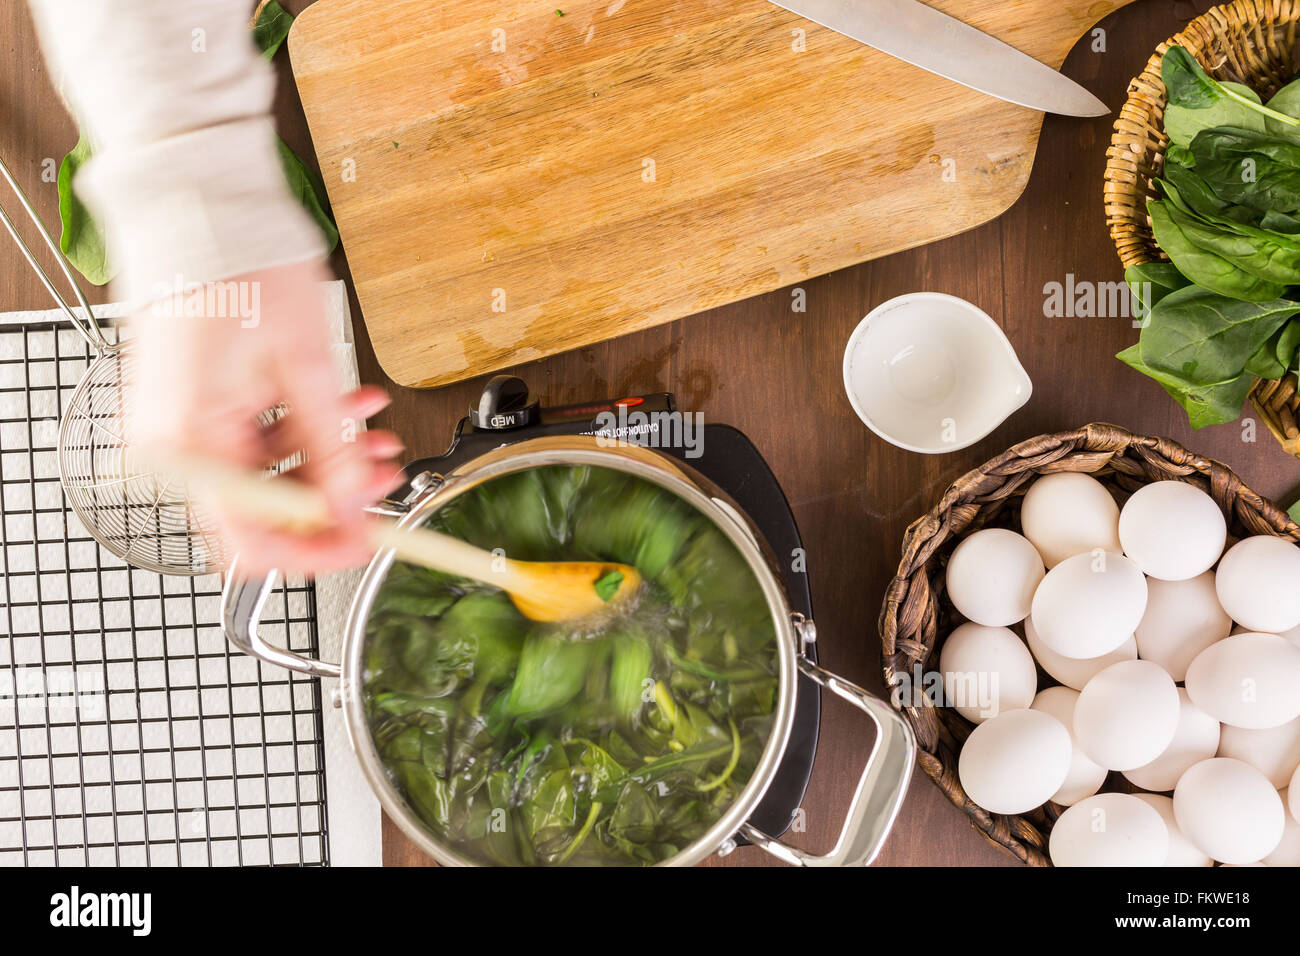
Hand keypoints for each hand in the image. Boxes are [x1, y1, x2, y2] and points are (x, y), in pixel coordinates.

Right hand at [126, 259, 402, 574]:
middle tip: (383, 482)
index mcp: (186, 447)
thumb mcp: (308, 369)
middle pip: (264, 511)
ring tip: (376, 437)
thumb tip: (357, 507)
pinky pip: (255, 439)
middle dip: (334, 495)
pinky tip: (347, 412)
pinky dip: (303, 430)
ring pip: (269, 473)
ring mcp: (181, 425)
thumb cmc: (241, 268)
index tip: (365, 541)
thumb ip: (334, 451)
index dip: (317, 549)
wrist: (205, 209)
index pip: (251, 544)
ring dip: (328, 459)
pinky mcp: (196, 404)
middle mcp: (173, 446)